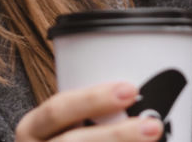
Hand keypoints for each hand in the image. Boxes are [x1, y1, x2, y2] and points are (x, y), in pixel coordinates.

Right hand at [15, 82, 162, 140]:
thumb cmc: (71, 136)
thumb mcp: (69, 119)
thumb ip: (95, 101)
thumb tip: (154, 58)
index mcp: (34, 129)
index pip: (56, 110)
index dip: (92, 99)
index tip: (130, 88)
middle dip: (116, 137)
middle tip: (154, 126)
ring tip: (157, 141)